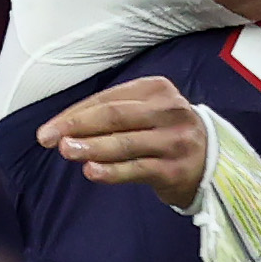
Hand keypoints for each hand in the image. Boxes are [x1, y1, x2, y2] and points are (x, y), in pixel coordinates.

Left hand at [36, 77, 207, 208]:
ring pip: (125, 143)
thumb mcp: (147, 112)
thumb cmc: (165, 133)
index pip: (108, 99)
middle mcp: (169, 111)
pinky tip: (91, 172)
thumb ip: (112, 115)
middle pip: (115, 116)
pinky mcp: (176, 169)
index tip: (49, 129)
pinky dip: (112, 171)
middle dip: (77, 127)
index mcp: (157, 89)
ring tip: (66, 151)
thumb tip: (65, 128)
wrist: (211, 162)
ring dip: (91, 147)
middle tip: (49, 139)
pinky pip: (138, 169)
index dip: (75, 113)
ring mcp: (175, 141)